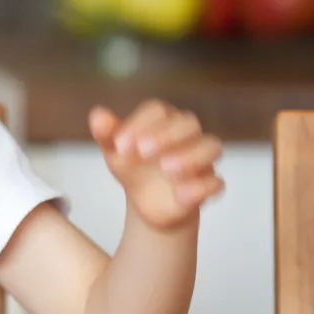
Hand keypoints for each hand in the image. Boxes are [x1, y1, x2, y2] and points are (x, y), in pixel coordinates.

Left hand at [88, 99, 223, 230]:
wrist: (147, 202)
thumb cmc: (133, 167)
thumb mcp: (116, 152)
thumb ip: (107, 134)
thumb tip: (97, 115)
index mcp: (161, 121)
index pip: (157, 111)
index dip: (139, 123)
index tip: (120, 145)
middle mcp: (186, 134)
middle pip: (188, 123)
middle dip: (167, 135)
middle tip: (143, 151)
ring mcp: (201, 158)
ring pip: (210, 146)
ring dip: (190, 156)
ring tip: (166, 169)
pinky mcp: (208, 184)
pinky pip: (215, 182)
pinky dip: (200, 187)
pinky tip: (179, 194)